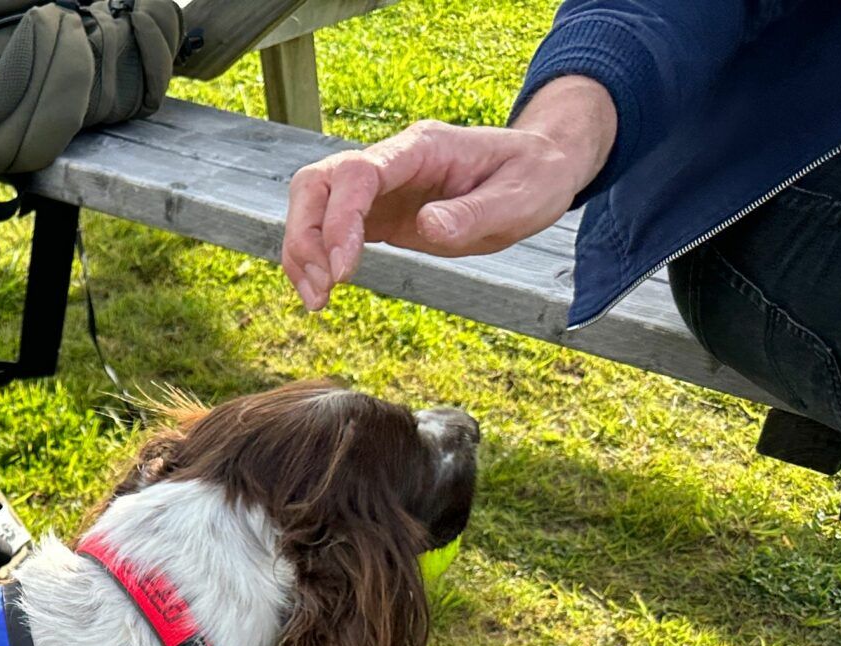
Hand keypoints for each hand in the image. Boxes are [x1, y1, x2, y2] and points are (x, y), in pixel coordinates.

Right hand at [279, 76, 617, 309]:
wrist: (538, 169)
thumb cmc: (534, 177)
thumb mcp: (520, 199)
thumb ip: (474, 213)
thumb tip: (427, 228)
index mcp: (422, 149)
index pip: (356, 173)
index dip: (339, 220)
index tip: (343, 271)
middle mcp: (390, 163)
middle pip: (315, 183)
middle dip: (304, 236)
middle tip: (321, 290)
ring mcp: (380, 187)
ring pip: (312, 205)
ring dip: (302, 252)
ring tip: (318, 299)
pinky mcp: (378, 213)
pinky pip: (328, 229)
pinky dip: (316, 260)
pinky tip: (324, 291)